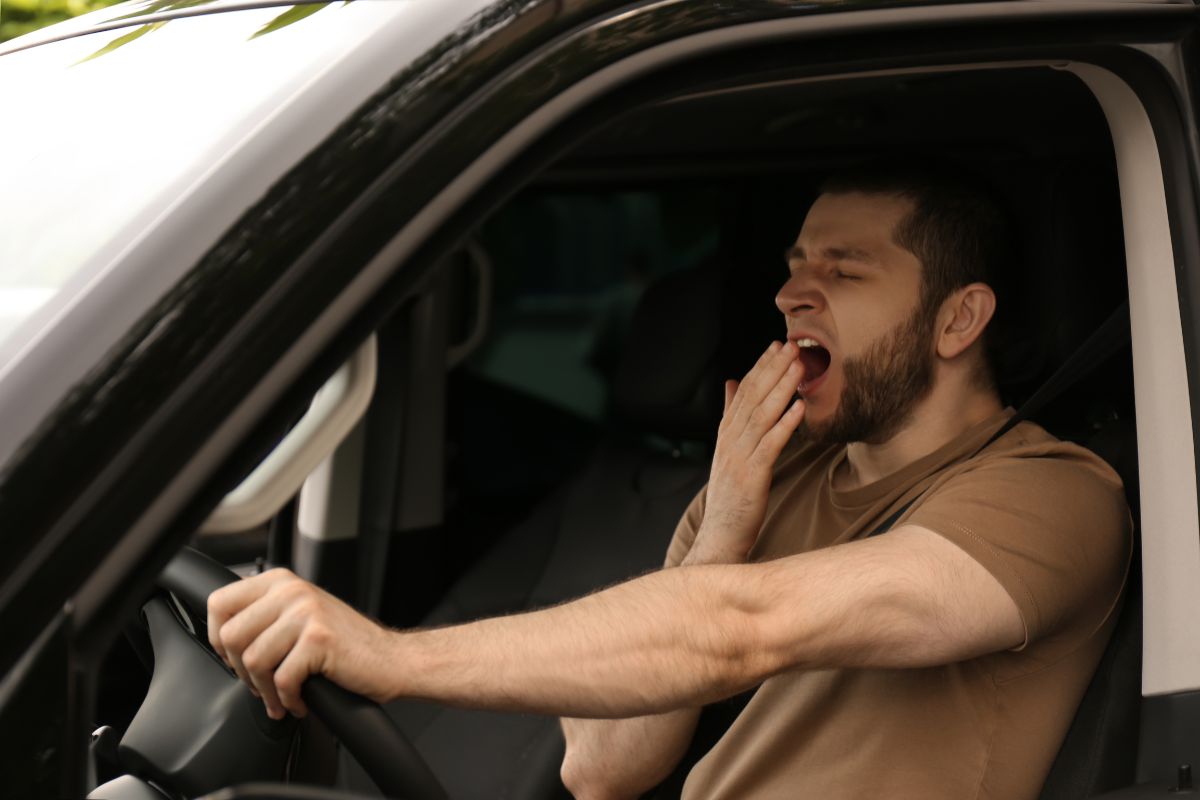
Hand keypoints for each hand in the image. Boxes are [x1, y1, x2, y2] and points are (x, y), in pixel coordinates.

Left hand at [207, 568, 396, 718]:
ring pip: (253, 661)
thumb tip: (221, 635)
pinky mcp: (319, 639)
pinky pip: (281, 679)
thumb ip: (265, 614)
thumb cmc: (345, 644)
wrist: (390, 659)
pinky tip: (299, 701)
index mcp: (281, 581)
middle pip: (230, 636)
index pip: (219, 602)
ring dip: (264, 691)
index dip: (217, 638)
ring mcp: (306, 613)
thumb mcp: (300, 615)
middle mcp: (292, 590)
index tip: (233, 658)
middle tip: (260, 684)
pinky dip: (287, 700)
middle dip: (241, 671)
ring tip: (281, 697)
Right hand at [687, 341, 805, 563]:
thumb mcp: (728, 452)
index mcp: (725, 434)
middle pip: (752, 398)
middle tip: (791, 345)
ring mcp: (739, 458)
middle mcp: (730, 441)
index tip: (775, 345)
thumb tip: (731, 383)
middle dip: (772, 369)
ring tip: (799, 367)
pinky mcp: (751, 477)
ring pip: (761, 416)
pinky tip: (800, 408)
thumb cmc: (730, 497)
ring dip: (781, 389)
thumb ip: (731, 417)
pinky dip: (785, 425)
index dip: (760, 367)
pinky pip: (770, 445)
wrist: (719, 535)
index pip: (742, 392)